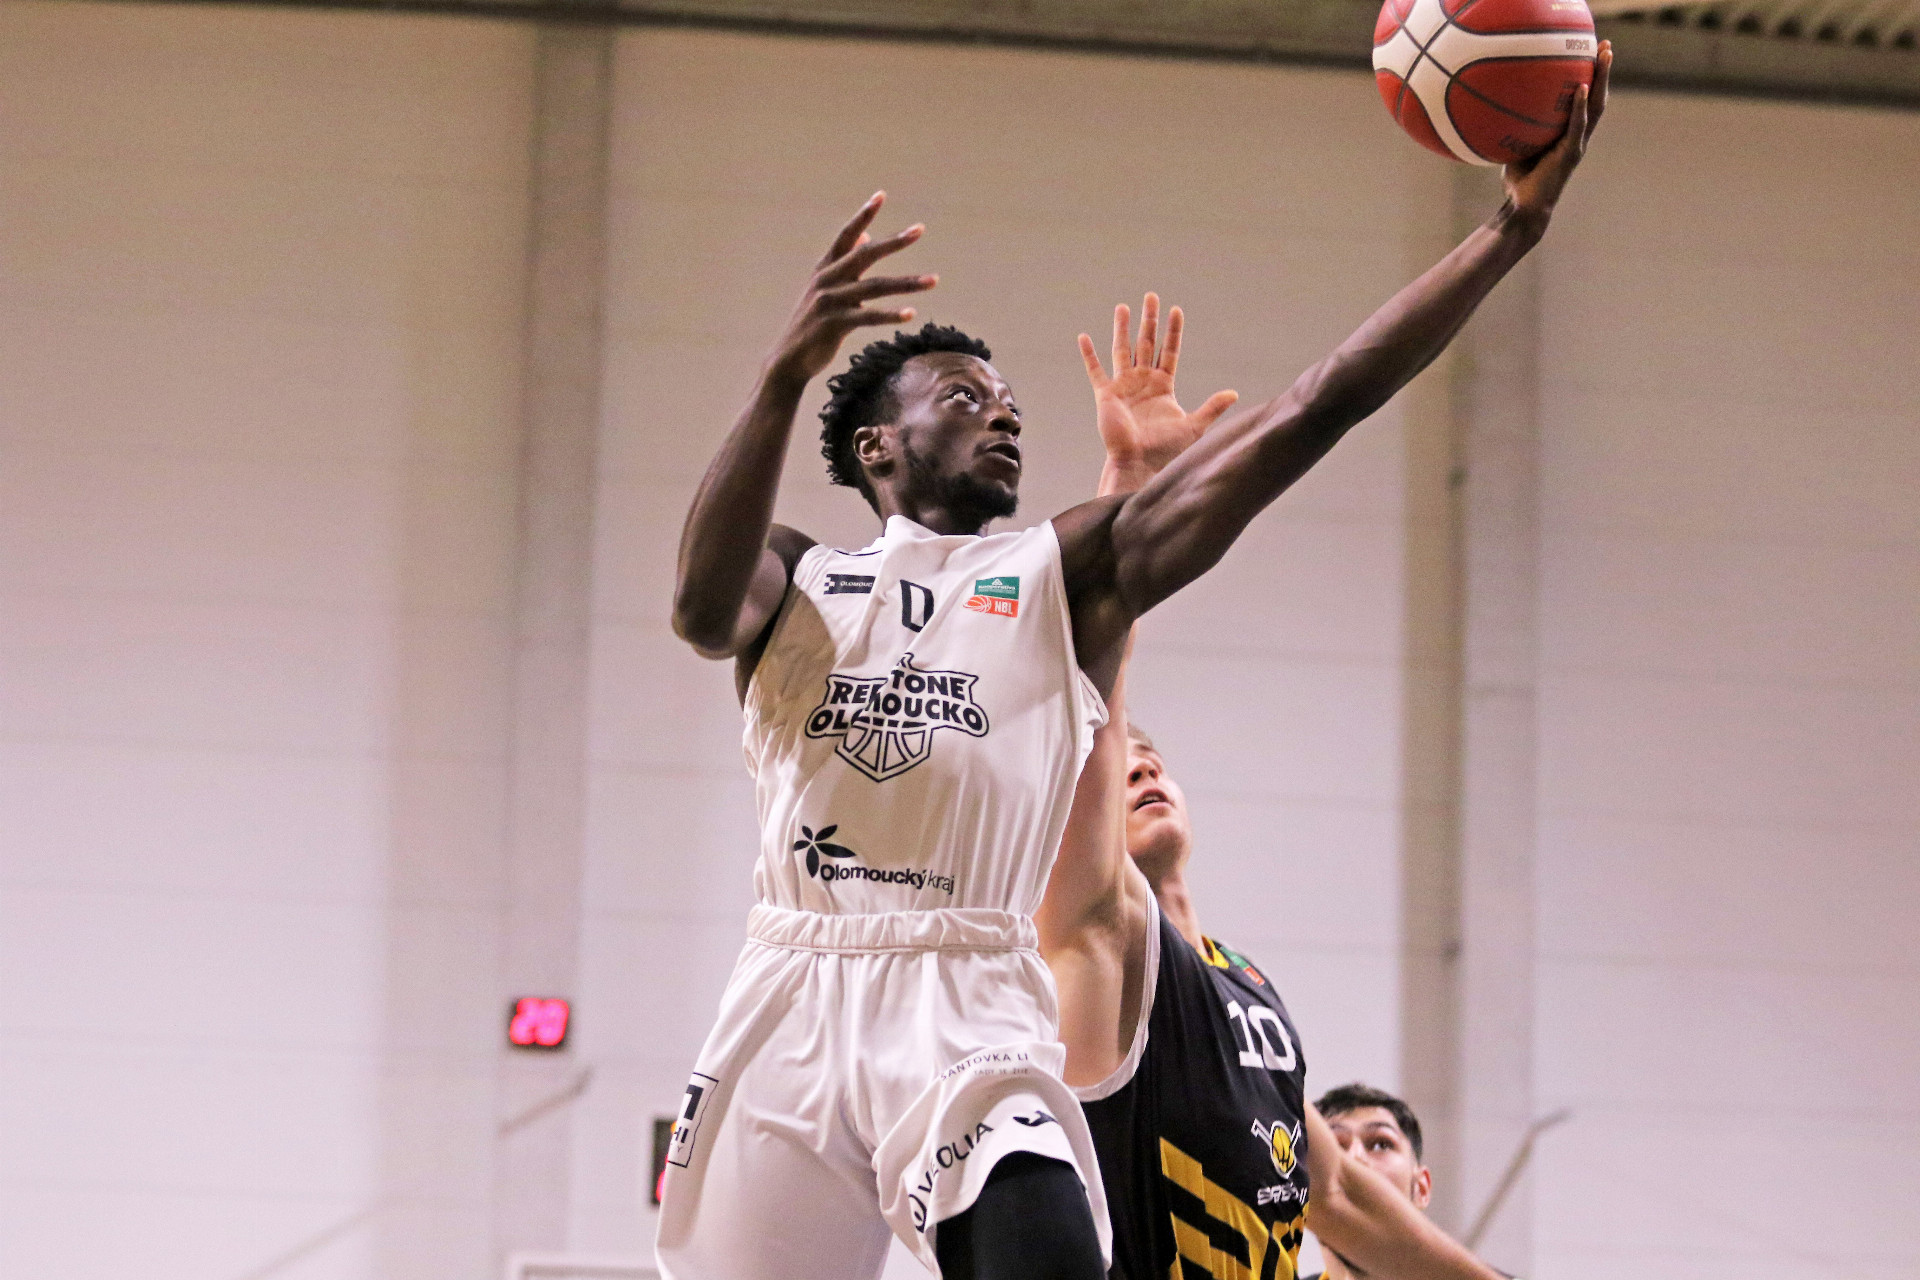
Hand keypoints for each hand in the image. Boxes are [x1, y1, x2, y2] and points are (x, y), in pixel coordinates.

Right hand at [768, 192, 937, 384]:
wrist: (789, 359)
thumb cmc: (813, 324)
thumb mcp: (826, 289)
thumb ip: (845, 264)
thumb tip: (867, 237)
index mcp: (825, 269)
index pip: (846, 236)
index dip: (863, 215)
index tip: (881, 195)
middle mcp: (826, 280)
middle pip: (865, 255)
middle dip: (894, 242)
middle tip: (919, 229)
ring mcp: (830, 301)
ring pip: (875, 286)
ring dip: (907, 282)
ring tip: (934, 280)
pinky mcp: (834, 324)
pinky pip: (869, 317)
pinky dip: (890, 315)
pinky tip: (911, 313)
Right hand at [1078, 293, 1237, 494]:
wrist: (1140, 462)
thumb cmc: (1166, 449)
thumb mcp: (1194, 425)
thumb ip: (1212, 407)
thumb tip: (1234, 393)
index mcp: (1163, 385)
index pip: (1169, 351)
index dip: (1173, 331)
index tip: (1176, 310)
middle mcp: (1143, 381)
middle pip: (1146, 343)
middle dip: (1149, 320)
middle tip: (1151, 296)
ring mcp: (1124, 386)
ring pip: (1123, 349)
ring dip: (1122, 328)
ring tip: (1123, 307)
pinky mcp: (1106, 395)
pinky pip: (1096, 370)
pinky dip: (1089, 354)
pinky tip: (1083, 337)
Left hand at [1501, 40, 1610, 226]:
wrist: (1523, 209)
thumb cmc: (1518, 181)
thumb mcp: (1517, 146)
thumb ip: (1517, 126)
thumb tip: (1498, 102)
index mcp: (1569, 135)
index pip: (1585, 101)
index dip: (1591, 78)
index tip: (1592, 53)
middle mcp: (1578, 137)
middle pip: (1597, 98)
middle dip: (1603, 71)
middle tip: (1605, 46)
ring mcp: (1577, 145)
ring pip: (1595, 107)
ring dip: (1600, 80)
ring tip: (1603, 56)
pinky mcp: (1570, 154)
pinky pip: (1576, 125)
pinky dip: (1579, 106)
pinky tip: (1581, 86)